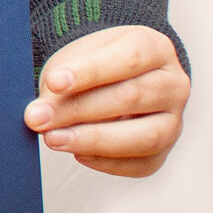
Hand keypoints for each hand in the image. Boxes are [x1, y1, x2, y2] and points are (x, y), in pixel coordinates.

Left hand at [24, 25, 189, 177]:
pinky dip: (106, 162)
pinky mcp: (164, 152)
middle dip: (79, 110)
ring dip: (93, 140)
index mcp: (155, 48)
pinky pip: (141, 164)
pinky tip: (77, 152)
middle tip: (38, 117)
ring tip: (53, 138)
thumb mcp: (77, 58)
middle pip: (131, 97)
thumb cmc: (94, 66)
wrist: (113, 80)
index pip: (128, 58)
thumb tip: (40, 114)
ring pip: (144, 136)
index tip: (54, 82)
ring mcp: (174, 121)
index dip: (90, 71)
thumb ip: (62, 81)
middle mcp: (174, 84)